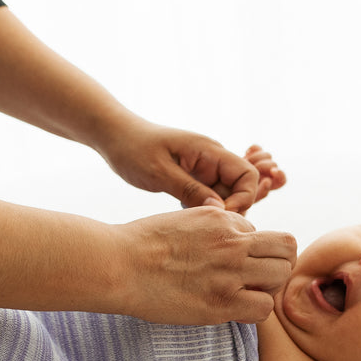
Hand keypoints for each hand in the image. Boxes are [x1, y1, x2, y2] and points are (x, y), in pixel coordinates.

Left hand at [98, 121, 286, 214]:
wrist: (113, 135)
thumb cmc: (133, 148)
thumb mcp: (159, 172)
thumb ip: (190, 190)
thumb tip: (220, 211)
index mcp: (209, 151)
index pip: (248, 175)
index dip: (244, 198)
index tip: (220, 216)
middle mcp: (212, 160)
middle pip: (241, 189)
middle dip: (231, 209)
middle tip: (206, 224)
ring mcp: (203, 170)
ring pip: (225, 197)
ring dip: (215, 212)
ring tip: (192, 220)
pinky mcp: (192, 179)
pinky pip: (209, 198)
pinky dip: (202, 210)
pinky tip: (183, 216)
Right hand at [114, 206, 295, 323]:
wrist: (118, 265)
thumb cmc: (142, 244)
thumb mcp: (185, 220)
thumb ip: (214, 227)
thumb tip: (235, 236)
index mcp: (222, 218)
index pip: (259, 232)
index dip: (249, 248)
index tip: (230, 262)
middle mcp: (232, 241)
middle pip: (286, 248)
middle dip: (274, 262)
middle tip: (253, 278)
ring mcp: (230, 272)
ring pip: (281, 275)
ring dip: (267, 286)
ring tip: (244, 293)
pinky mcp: (222, 303)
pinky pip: (264, 308)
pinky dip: (255, 310)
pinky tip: (235, 309)